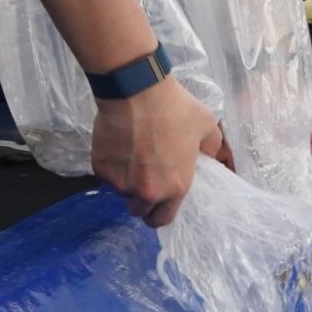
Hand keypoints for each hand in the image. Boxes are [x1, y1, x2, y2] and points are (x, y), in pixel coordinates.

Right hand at [90, 74, 224, 226]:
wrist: (137, 92)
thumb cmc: (176, 109)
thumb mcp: (207, 126)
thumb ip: (210, 148)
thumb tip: (210, 158)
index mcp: (176, 187)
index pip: (163, 219)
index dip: (161, 212)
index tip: (160, 202)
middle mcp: (146, 191)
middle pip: (139, 210)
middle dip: (142, 199)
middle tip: (146, 178)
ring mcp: (120, 182)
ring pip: (122, 192)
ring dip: (127, 181)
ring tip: (134, 156)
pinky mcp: (100, 170)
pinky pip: (107, 176)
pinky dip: (112, 167)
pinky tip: (120, 147)